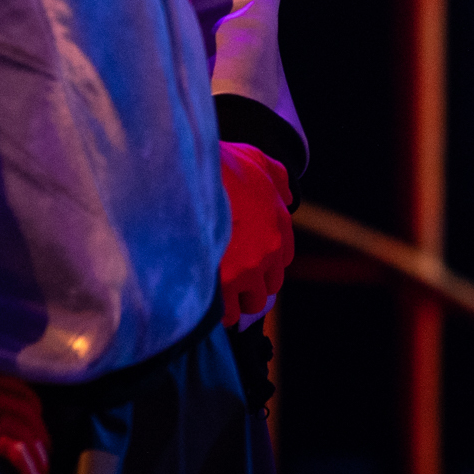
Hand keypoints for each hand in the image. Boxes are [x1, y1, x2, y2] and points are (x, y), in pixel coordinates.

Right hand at [216, 142, 296, 326]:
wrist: (186, 179)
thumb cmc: (218, 167)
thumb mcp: (255, 159)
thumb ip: (277, 177)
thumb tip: (288, 196)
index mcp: (278, 224)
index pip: (282, 258)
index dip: (266, 261)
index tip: (251, 261)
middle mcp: (267, 252)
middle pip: (269, 285)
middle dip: (254, 284)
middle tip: (233, 279)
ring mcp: (246, 271)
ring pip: (251, 303)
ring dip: (239, 301)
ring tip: (220, 294)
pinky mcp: (222, 287)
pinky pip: (227, 315)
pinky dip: (219, 312)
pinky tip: (208, 301)